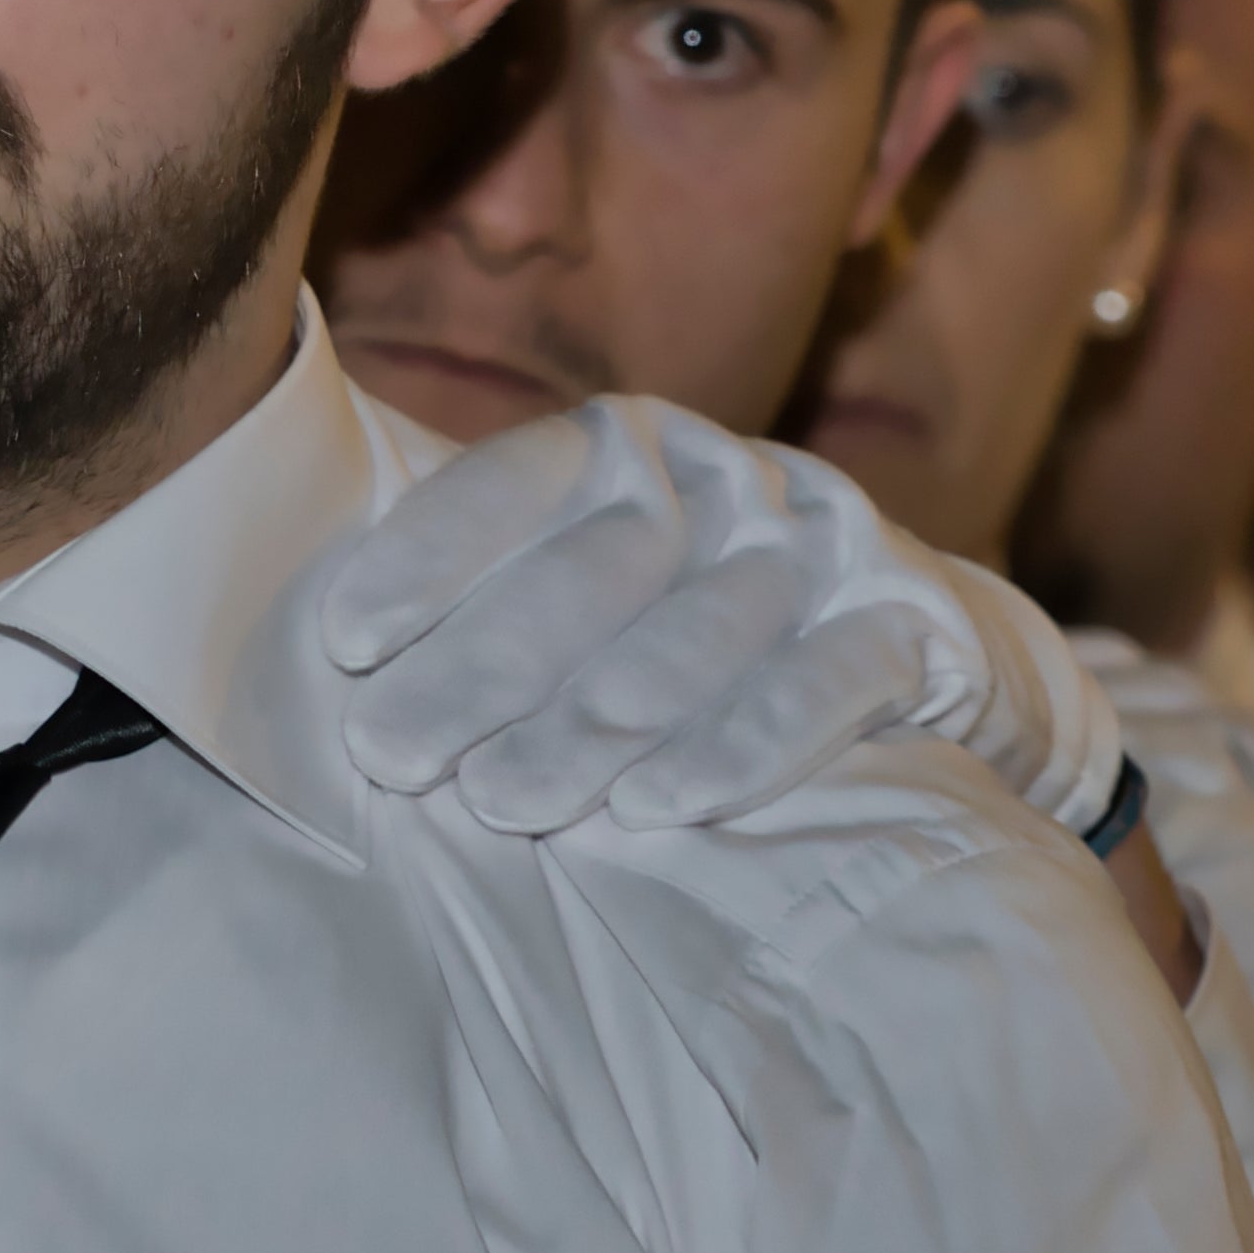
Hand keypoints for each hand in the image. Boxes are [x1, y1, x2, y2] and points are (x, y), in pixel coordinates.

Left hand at [310, 398, 1122, 836]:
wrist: (921, 650)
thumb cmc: (693, 637)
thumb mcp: (594, 592)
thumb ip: (486, 600)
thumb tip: (332, 669)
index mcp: (629, 448)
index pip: (518, 477)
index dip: (431, 554)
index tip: (346, 643)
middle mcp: (727, 476)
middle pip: (599, 562)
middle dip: (487, 662)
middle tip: (396, 754)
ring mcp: (825, 544)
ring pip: (700, 627)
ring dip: (596, 719)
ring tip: (505, 801)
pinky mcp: (912, 620)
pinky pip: (823, 681)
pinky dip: (741, 745)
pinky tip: (661, 804)